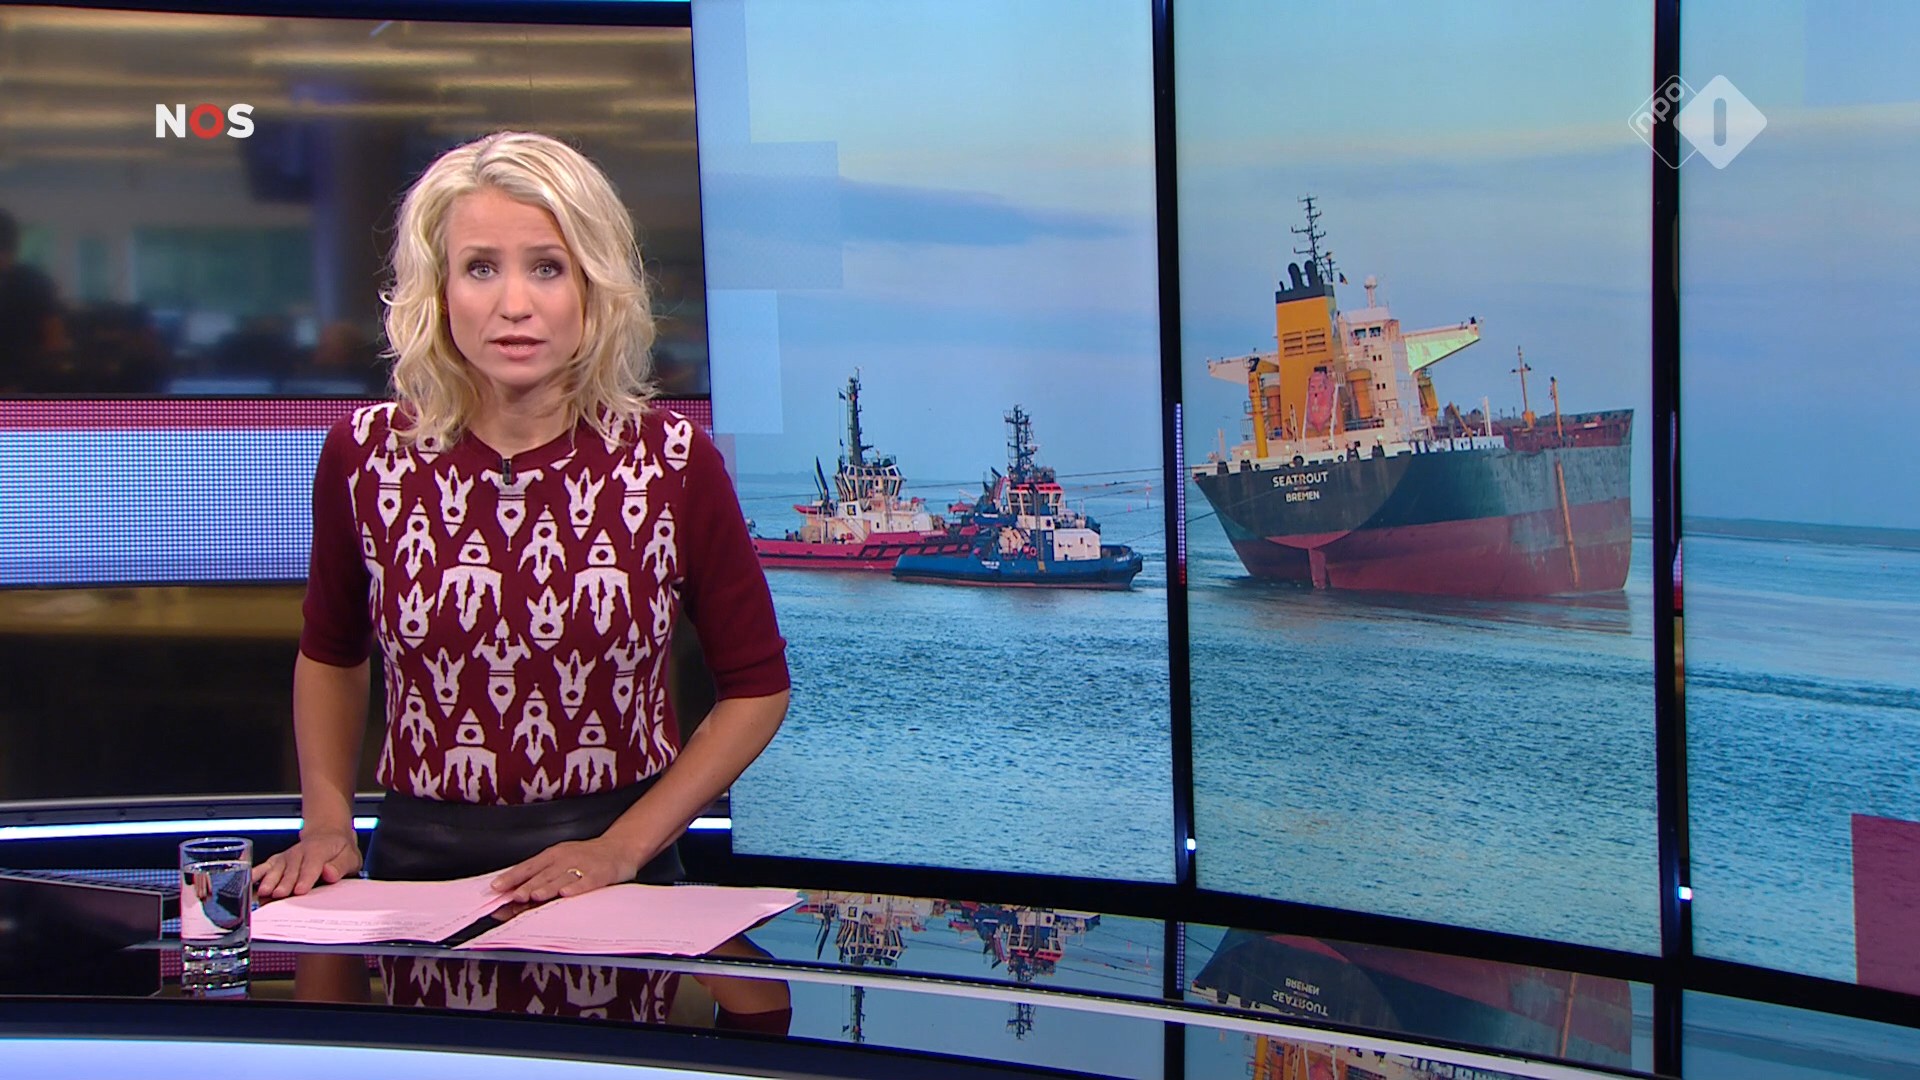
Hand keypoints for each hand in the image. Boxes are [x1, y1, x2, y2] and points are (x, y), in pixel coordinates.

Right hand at [254, 828, 361, 899]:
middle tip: (279, 895)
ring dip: (269, 880)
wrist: (328, 836)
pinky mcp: (277, 861)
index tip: (300, 890)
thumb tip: (329, 873)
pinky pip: (265, 867)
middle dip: (285, 882)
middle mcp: (300, 852)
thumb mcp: (350, 857)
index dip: (305, 878)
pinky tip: (248, 882)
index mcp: (320, 850)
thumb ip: (340, 865)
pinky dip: (255, 874)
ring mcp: (286, 856)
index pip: (312, 865)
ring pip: (276, 868)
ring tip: (264, 892)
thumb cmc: (340, 850)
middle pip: (291, 869)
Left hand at [490, 837, 639, 902]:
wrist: (620, 847)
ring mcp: (583, 865)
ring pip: (562, 877)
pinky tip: (567, 894)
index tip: (495, 887)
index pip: (528, 867)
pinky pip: (587, 881)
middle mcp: (565, 858)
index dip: (511, 877)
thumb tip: (512, 895)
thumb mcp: (561, 862)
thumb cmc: (586, 858)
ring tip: (535, 895)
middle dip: (527, 886)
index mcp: (553, 855)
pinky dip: (577, 888)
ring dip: (547, 886)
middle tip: (513, 897)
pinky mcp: (601, 873)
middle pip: (543, 874)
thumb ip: (539, 878)